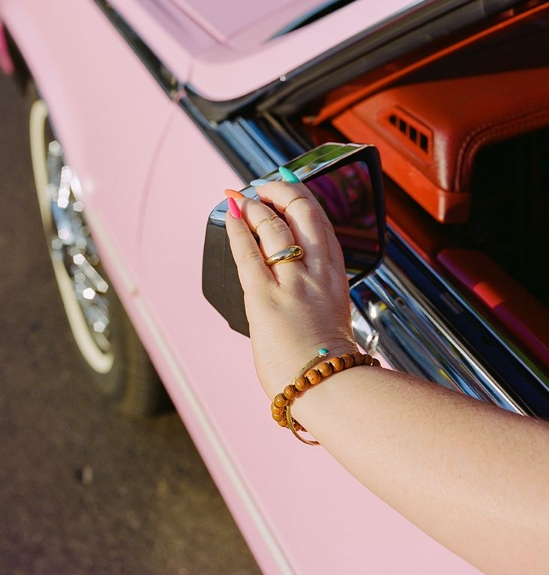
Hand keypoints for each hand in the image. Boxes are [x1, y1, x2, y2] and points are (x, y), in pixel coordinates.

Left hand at [225, 181, 356, 397]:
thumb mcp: (333, 316)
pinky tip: (229, 215)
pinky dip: (237, 229)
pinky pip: (248, 252)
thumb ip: (317, 294)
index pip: (321, 222)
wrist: (328, 388)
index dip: (302, 198)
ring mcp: (293, 282)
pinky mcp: (265, 297)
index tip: (286, 186)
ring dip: (254, 207)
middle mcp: (318, 272)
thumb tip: (299, 289)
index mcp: (336, 276)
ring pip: (274, 226)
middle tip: (261, 185)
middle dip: (279, 191)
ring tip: (239, 198)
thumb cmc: (329, 364)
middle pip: (302, 212)